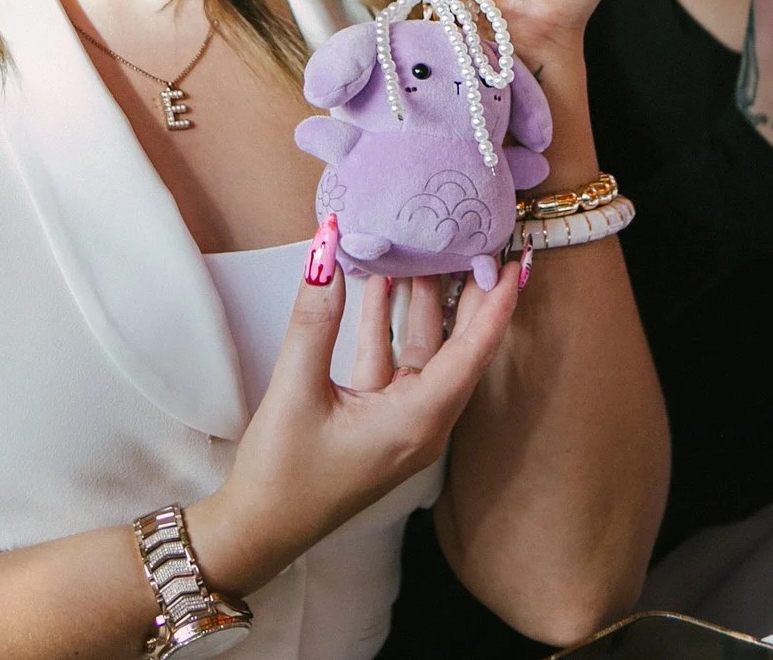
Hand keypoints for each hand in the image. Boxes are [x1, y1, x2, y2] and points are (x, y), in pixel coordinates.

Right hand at [192, 265, 518, 594]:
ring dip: (420, 303)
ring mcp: (402, 424)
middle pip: (457, 348)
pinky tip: (380, 285)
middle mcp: (422, 424)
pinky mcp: (380, 422)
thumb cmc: (282, 477)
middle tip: (476, 241)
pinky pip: (395, 363)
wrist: (259, 530)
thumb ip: (315, 319)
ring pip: (424, 352)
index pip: (472, 353)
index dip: (495, 306)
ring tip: (425, 249)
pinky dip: (389, 325)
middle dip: (466, 295)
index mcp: (417, 423)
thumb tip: (326, 250)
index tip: (513, 262)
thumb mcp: (295, 390)